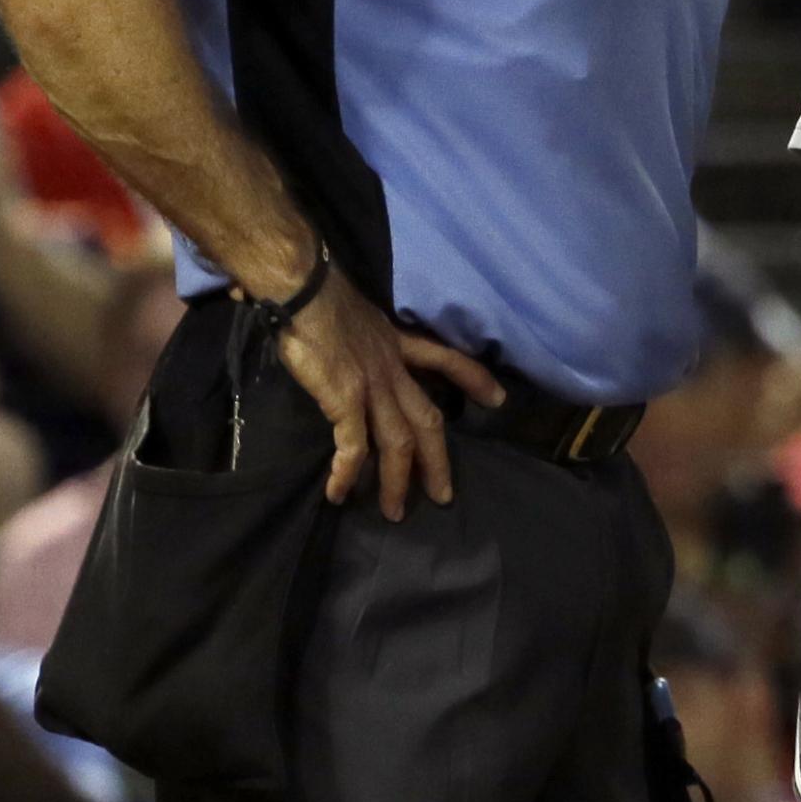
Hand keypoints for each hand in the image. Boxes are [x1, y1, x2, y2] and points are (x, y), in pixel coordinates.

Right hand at [272, 269, 501, 518]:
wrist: (302, 289)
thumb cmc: (318, 295)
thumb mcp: (355, 315)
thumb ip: (359, 338)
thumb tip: (345, 347)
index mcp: (395, 343)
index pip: (445, 359)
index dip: (473, 379)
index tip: (498, 399)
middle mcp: (391, 368)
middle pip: (428, 420)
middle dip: (438, 461)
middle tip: (444, 495)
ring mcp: (372, 385)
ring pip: (398, 442)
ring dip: (397, 481)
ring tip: (394, 512)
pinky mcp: (345, 399)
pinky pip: (352, 446)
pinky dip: (347, 473)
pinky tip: (339, 494)